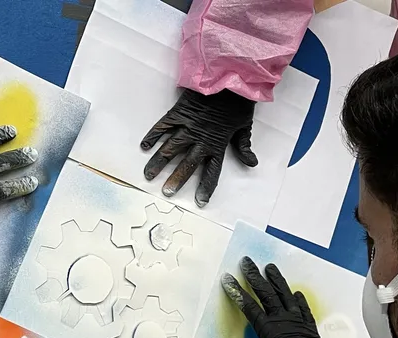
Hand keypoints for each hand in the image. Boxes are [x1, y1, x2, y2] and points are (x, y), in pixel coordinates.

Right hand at [140, 89, 256, 207]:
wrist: (229, 76)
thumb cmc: (238, 101)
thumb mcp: (245, 125)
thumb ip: (244, 146)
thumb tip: (252, 163)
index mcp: (218, 144)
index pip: (211, 171)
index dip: (205, 187)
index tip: (200, 201)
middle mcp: (201, 138)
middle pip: (187, 164)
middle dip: (176, 179)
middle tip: (166, 192)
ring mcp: (188, 125)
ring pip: (171, 148)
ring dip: (159, 162)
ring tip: (149, 174)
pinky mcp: (178, 112)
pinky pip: (163, 126)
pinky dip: (153, 135)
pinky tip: (145, 146)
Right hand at [221, 257, 333, 337]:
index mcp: (270, 330)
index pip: (249, 307)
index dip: (237, 292)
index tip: (228, 278)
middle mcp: (284, 322)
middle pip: (267, 294)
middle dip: (256, 277)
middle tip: (247, 262)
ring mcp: (299, 323)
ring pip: (286, 296)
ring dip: (277, 281)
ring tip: (270, 267)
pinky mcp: (310, 330)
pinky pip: (304, 309)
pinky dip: (299, 300)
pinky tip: (296, 293)